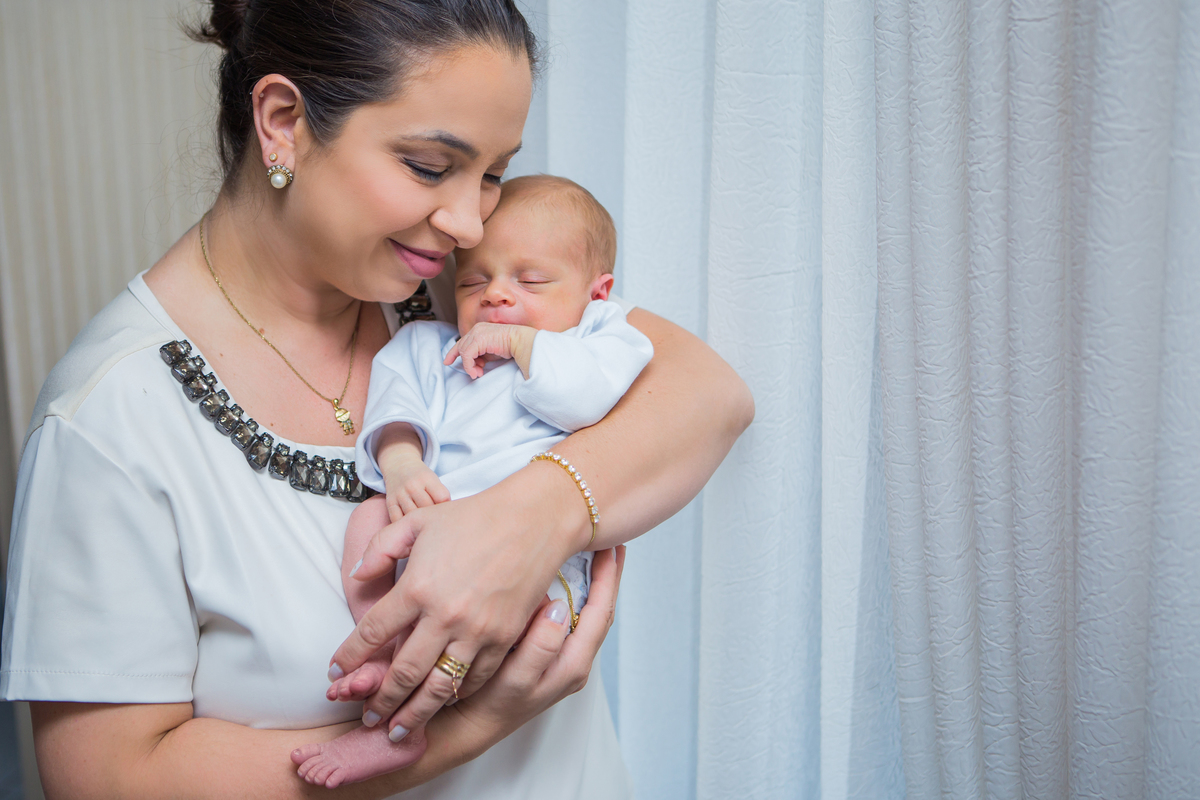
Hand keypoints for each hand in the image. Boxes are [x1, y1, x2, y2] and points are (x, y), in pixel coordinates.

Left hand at [331, 468, 589, 742]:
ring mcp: (476, 631)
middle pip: (402, 672)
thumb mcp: (419, 521)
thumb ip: (381, 548)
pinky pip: (475, 679)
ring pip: (437, 687)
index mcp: (417, 587)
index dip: (349, 657)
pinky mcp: (504, 638)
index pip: (371, 633)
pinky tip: (443, 701)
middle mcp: (443, 616)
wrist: (534, 520)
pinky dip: (456, 695)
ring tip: (398, 730)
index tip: (335, 672)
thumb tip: (358, 577)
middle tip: (366, 717)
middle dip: (379, 700)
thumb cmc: (474, 517)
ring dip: (414, 713)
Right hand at [384, 460, 449, 522]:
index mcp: (426, 478)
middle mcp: (412, 486)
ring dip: (419, 521)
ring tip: (423, 522)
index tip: (445, 509)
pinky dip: (404, 524)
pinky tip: (410, 525)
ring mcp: (400, 495)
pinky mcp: (390, 503)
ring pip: (412, 515)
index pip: (442, 497)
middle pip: (427, 507)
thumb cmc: (421, 477)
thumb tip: (447, 516)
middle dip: (433, 515)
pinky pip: (397, 519)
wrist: (399, 465)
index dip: (446, 506)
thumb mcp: (433, 479)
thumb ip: (441, 495)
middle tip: (435, 518)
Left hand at [445, 322, 535, 378]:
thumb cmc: (509, 347)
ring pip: (463, 352)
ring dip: (469, 366)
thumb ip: (480, 355)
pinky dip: (469, 365)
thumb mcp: (490, 351)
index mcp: (479, 329)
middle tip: (475, 373)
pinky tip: (476, 372)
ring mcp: (476, 333)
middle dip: (466, 363)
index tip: (447, 362)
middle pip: (461, 347)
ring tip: (477, 374)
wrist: (520, 342)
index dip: (453, 353)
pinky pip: (468, 355)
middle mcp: (476, 329)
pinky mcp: (478, 339)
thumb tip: (475, 364)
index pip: (462, 342)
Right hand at [445, 546, 624, 730]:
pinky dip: (577, 596)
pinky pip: (573, 620)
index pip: (599, 612)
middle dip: (607, 576)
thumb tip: (557, 607)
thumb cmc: (488, 702)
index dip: (607, 578)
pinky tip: (567, 579)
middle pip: (601, 611)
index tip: (611, 546)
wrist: (469, 726)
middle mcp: (575, 664)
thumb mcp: (514, 679)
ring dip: (595, 585)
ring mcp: (564, 662)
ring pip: (588, 615)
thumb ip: (539, 646)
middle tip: (610, 542)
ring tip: (595, 555)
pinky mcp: (551, 658)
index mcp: (572, 665)